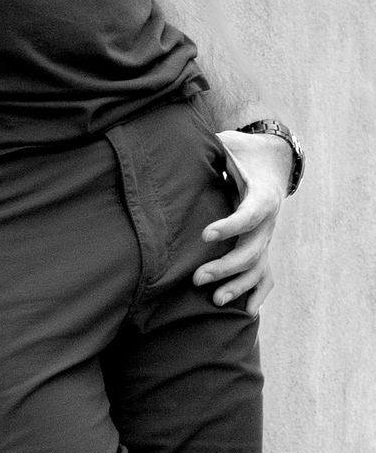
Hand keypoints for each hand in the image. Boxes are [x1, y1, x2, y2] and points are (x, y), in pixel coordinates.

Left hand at [193, 130, 292, 314]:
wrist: (271, 159)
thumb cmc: (242, 151)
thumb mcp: (228, 142)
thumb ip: (210, 144)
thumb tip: (181, 139)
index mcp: (262, 195)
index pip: (248, 215)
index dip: (229, 226)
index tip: (205, 234)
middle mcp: (268, 221)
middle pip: (252, 251)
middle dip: (225, 267)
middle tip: (196, 277)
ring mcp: (267, 236)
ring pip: (258, 268)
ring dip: (237, 286)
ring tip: (214, 301)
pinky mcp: (263, 245)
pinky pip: (266, 275)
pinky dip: (257, 293)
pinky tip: (245, 312)